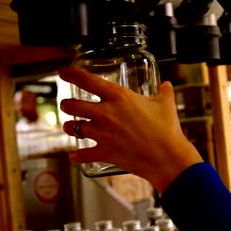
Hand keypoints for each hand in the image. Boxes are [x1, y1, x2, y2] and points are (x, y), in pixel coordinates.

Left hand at [58, 67, 202, 192]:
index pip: (87, 81)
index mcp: (119, 97)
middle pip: (71, 105)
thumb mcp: (166, 104)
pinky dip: (77, 155)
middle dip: (67, 104)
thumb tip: (167, 85)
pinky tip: (75, 154)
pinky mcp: (104, 152)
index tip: (63, 73)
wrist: (167, 157)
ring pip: (72, 128)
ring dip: (69, 127)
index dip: (71, 75)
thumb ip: (164, 92)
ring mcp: (102, 134)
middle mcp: (105, 113)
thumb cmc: (167, 128)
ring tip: (71, 127)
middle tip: (68, 105)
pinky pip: (82, 154)